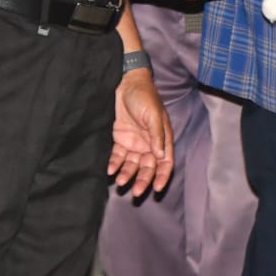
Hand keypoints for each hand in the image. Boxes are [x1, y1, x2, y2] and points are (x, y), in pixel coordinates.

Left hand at [107, 69, 174, 195]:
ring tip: (120, 182)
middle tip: (136, 192)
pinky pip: (118, 156)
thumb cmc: (145, 97)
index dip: (162, 176)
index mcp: (162, 139)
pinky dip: (115, 164)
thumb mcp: (153, 115)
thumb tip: (160, 157)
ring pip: (132, 165)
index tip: (157, 188)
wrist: (127, 83)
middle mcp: (150, 144)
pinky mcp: (121, 140)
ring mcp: (135, 143)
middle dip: (143, 180)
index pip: (165, 162)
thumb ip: (157, 136)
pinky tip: (110, 170)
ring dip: (127, 174)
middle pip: (148, 167)